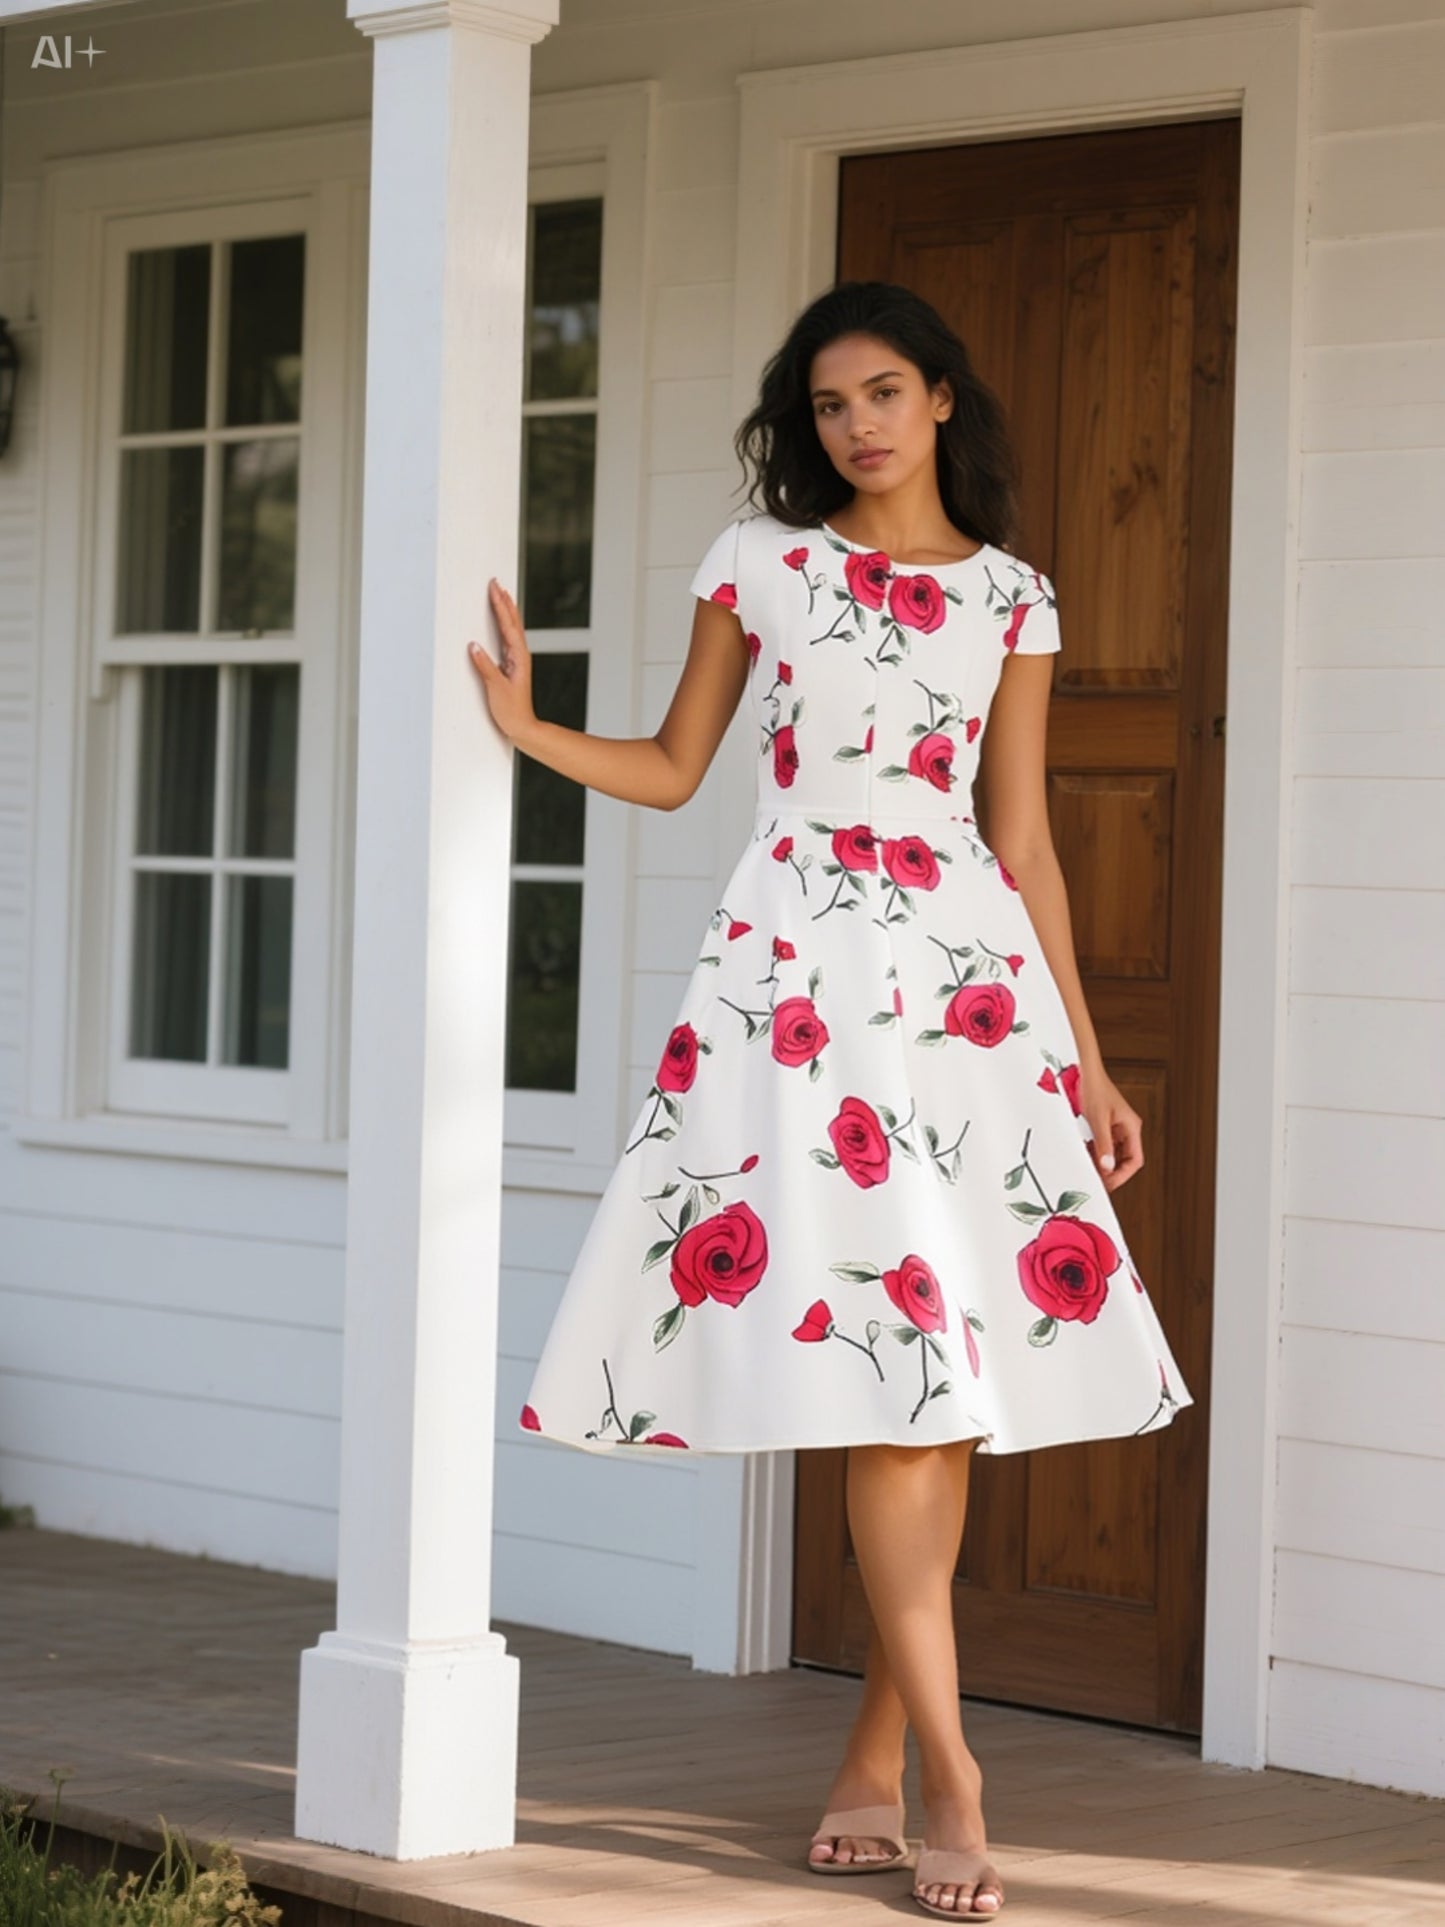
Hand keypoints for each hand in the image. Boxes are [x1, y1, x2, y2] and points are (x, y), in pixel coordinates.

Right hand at [467, 580, 536, 743]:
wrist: (523, 727)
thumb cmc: (512, 711)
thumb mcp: (496, 688)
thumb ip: (485, 666)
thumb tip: (474, 646)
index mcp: (519, 657)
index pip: (508, 625)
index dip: (500, 605)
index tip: (494, 588)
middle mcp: (520, 655)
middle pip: (512, 622)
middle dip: (504, 601)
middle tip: (496, 583)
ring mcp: (516, 660)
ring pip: (511, 629)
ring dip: (505, 611)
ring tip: (500, 595)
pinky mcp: (511, 666)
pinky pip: (507, 639)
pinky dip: (503, 626)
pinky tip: (501, 623)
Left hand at [1076, 1061, 1142, 1191]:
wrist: (1083, 1070)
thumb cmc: (1094, 1088)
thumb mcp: (1097, 1119)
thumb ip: (1103, 1144)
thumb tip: (1107, 1167)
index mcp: (1131, 1127)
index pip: (1134, 1160)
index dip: (1122, 1175)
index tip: (1108, 1184)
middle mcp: (1126, 1129)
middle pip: (1124, 1160)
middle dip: (1111, 1172)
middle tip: (1097, 1182)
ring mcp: (1114, 1127)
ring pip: (1111, 1154)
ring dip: (1101, 1163)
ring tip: (1088, 1170)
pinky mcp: (1103, 1125)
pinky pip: (1101, 1145)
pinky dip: (1094, 1153)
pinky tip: (1084, 1156)